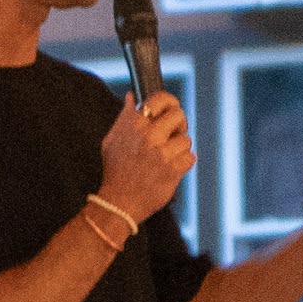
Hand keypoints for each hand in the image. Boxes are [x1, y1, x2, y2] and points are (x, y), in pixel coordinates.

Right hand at [99, 87, 193, 222]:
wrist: (118, 204)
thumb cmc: (115, 172)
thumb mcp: (111, 140)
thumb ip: (124, 117)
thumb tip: (131, 97)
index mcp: (134, 124)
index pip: (161, 98)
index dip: (170, 102)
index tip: (171, 110)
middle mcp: (149, 136)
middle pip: (179, 115)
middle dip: (179, 125)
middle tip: (173, 135)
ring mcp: (162, 153)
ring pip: (186, 139)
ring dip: (179, 149)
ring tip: (167, 158)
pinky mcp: (173, 170)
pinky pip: (190, 157)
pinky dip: (184, 163)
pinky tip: (172, 168)